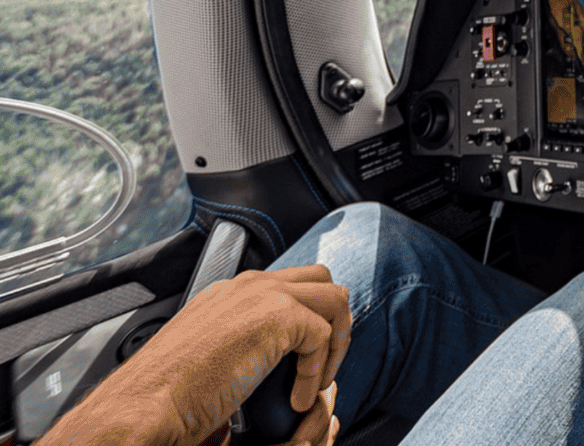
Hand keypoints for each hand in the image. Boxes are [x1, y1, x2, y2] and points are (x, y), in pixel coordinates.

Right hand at [41, 264, 351, 445]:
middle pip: (321, 280)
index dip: (308, 316)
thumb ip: (237, 339)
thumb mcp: (206, 353)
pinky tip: (296, 398)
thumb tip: (263, 357)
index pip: (290, 283)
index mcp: (229, 292)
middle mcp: (249, 285)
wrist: (143, 406)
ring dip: (335, 344)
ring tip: (315, 383)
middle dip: (333, 320)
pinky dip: (317, 372)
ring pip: (336, 301)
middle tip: (321, 364)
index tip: (305, 355)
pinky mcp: (278, 317)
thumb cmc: (165, 394)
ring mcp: (265, 296)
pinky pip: (324, 337)